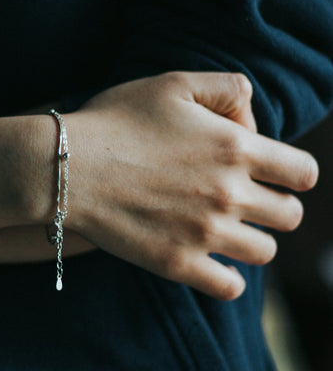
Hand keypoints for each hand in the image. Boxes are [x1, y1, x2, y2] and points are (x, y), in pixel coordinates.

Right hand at [66, 72, 317, 299]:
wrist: (67, 166)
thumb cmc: (117, 120)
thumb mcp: (175, 83)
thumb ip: (229, 89)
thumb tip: (253, 124)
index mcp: (236, 148)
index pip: (304, 173)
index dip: (294, 173)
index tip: (272, 173)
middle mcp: (230, 193)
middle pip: (291, 216)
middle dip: (276, 207)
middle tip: (245, 200)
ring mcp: (205, 233)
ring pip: (265, 252)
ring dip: (253, 241)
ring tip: (226, 229)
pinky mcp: (179, 264)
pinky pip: (230, 287)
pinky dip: (228, 278)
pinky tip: (212, 261)